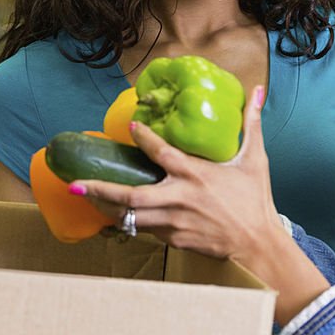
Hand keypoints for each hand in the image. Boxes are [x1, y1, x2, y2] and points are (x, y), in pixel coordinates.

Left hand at [70, 85, 283, 263]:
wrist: (258, 243)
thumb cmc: (255, 200)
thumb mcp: (255, 159)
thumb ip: (252, 123)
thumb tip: (258, 90)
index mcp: (195, 173)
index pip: (161, 151)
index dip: (144, 137)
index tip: (132, 127)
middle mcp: (179, 198)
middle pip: (129, 196)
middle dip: (99, 190)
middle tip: (75, 185)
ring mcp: (174, 222)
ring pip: (132, 217)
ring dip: (109, 209)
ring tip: (88, 199)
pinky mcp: (175, 240)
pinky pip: (149, 230)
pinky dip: (135, 222)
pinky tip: (120, 217)